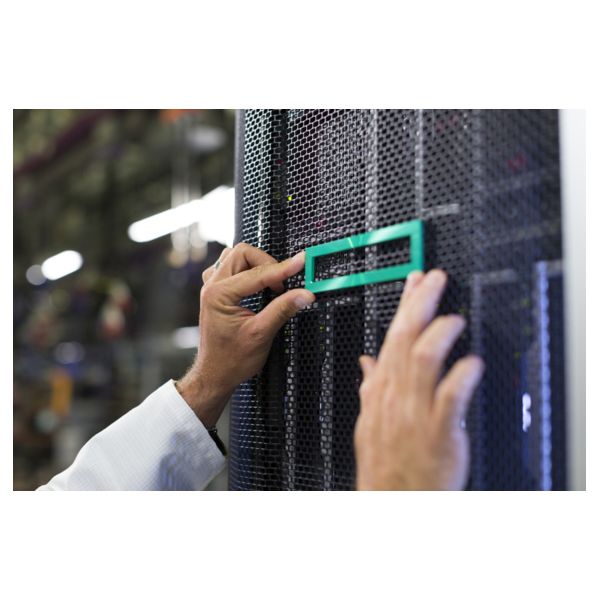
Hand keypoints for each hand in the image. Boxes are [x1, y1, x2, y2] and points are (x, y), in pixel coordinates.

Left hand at [176, 243, 314, 427]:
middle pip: (243, 253)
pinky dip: (247, 270)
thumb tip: (304, 293)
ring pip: (236, 257)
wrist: (215, 374)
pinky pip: (231, 267)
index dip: (283, 268)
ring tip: (271, 284)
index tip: (301, 262)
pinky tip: (257, 284)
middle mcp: (212, 286)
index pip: (257, 273)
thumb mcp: (261, 334)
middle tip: (282, 283)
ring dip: (256, 265)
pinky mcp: (216, 291)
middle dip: (267, 263)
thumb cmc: (231, 360)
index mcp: (219, 295)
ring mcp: (212, 287)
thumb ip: (283, 309)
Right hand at [354, 269, 484, 489]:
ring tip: (455, 319)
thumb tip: (367, 360)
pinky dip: (461, 377)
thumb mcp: (369, 421)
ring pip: (423, 361)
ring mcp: (415, 413)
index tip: (417, 280)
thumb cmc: (386, 463)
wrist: (391, 502)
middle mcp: (397, 396)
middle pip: (405, 340)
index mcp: (382, 390)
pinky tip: (473, 363)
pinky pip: (449, 400)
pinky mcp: (438, 432)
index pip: (393, 337)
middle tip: (436, 280)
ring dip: (440, 334)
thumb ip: (371, 387)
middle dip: (420, 304)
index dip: (405, 305)